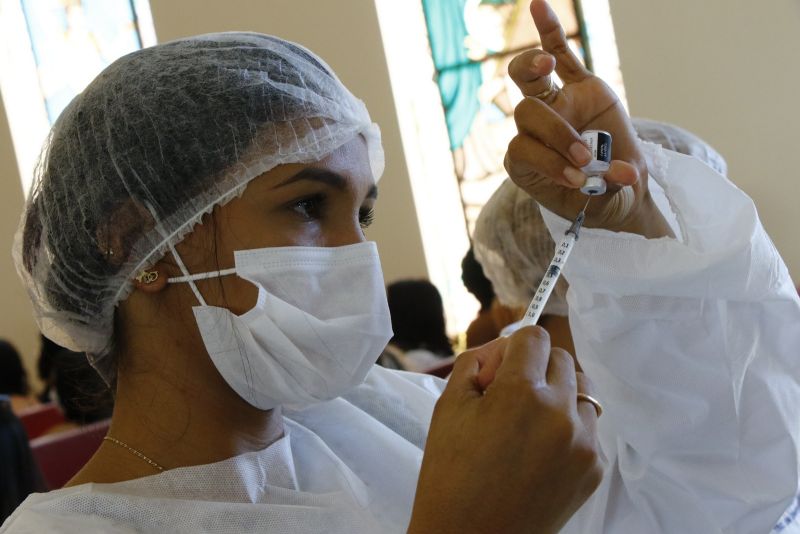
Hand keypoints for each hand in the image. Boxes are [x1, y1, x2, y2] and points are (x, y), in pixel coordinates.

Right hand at [408, 327, 602, 533]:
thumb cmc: (450, 474)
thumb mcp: (448, 406)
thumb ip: (476, 363)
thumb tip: (503, 350)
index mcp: (521, 392)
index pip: (535, 337)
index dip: (513, 348)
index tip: (498, 371)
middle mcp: (561, 413)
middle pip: (562, 359)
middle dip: (536, 368)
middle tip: (508, 397)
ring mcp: (584, 443)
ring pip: (582, 391)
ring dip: (558, 396)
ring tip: (528, 426)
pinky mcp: (594, 469)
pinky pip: (588, 428)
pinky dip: (568, 429)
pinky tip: (539, 452)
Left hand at [505, 0, 671, 237]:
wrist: (619, 186)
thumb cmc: (604, 198)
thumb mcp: (606, 203)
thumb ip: (610, 188)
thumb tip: (624, 175)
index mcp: (528, 163)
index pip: (522, 150)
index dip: (546, 160)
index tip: (576, 179)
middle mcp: (534, 131)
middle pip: (526, 114)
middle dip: (556, 134)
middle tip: (586, 155)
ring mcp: (555, 104)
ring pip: (531, 79)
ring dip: (532, 67)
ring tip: (544, 64)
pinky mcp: (579, 85)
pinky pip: (560, 53)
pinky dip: (549, 32)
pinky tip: (538, 6)